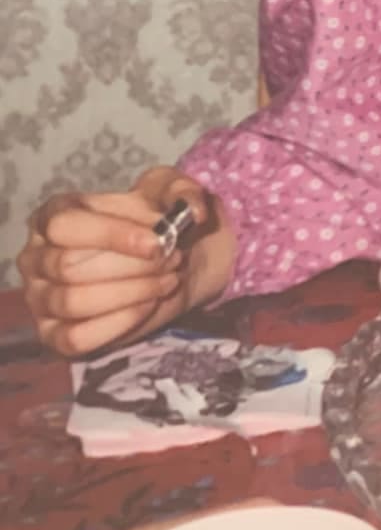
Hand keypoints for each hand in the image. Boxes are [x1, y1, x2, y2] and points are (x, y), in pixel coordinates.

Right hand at [16, 167, 219, 356]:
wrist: (171, 260)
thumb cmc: (158, 224)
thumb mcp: (174, 192)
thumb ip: (185, 191)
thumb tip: (195, 211)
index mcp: (54, 216)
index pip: (65, 226)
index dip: (111, 235)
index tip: (156, 243)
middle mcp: (36, 257)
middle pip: (69, 267)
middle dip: (131, 267)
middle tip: (170, 261)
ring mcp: (41, 299)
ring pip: (74, 301)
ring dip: (132, 292)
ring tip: (166, 279)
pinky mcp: (55, 335)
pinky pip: (77, 337)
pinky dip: (120, 322)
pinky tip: (149, 304)